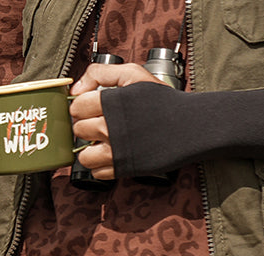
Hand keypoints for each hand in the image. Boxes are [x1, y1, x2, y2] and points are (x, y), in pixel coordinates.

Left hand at [69, 63, 163, 180]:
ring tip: (100, 142)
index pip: (77, 107)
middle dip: (85, 126)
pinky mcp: (124, 168)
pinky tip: (110, 154)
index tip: (91, 108)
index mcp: (110, 102)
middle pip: (79, 130)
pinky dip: (101, 166)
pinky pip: (98, 173)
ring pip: (84, 156)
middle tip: (98, 123)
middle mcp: (110, 128)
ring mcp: (116, 151)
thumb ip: (100, 73)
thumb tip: (76, 89)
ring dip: (89, 150)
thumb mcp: (133, 73)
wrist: (187, 127)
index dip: (82, 106)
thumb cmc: (161, 99)